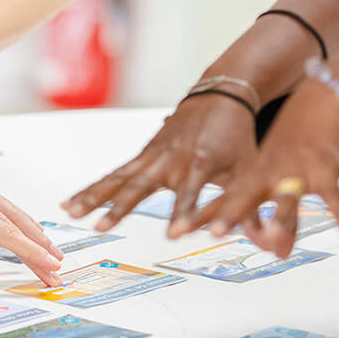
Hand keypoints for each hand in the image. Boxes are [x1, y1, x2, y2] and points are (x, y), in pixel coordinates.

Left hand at [0, 127, 63, 287]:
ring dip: (36, 236)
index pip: (7, 236)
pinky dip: (22, 221)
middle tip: (57, 274)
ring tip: (53, 252)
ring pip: (17, 217)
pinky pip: (7, 207)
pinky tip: (27, 228)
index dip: (30, 253)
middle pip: (20, 230)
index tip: (50, 266)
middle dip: (41, 253)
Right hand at [60, 94, 257, 235]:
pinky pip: (112, 174)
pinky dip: (91, 188)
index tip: (174, 234)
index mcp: (199, 163)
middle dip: (120, 207)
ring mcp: (150, 156)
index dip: (183, 214)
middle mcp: (169, 159)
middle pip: (140, 186)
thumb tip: (269, 241)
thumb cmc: (237, 137)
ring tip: (71, 214)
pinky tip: (69, 204)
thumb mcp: (250, 169)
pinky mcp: (140, 156)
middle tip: (102, 226)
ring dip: (93, 196)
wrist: (220, 96)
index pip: (191, 194)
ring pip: (117, 179)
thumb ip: (250, 206)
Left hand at [195, 77, 338, 257]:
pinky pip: (333, 195)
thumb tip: (277, 253)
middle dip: (227, 216)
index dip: (198, 216)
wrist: (323, 96)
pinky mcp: (325, 169)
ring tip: (273, 241)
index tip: (176, 232)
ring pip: (285, 199)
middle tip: (211, 234)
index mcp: (253, 173)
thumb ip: (279, 217)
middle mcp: (269, 174)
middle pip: (244, 198)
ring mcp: (296, 172)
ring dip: (280, 220)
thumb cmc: (297, 138)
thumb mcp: (281, 174)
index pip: (221, 199)